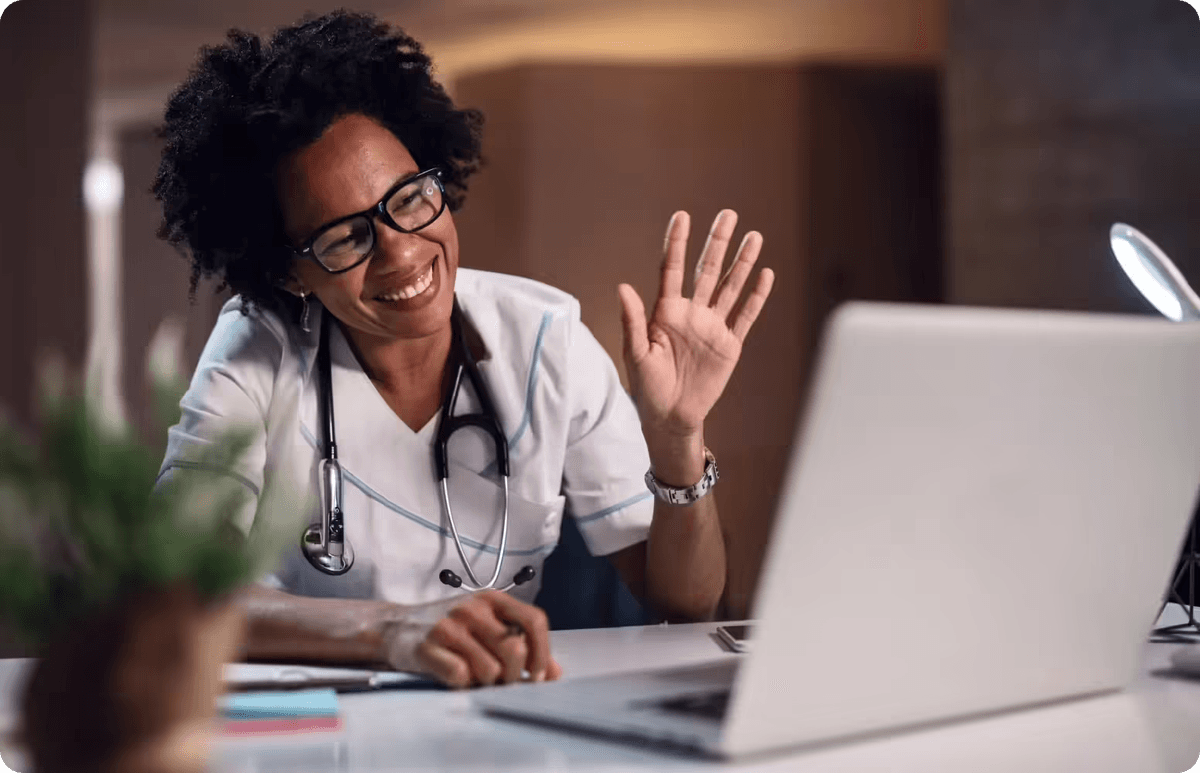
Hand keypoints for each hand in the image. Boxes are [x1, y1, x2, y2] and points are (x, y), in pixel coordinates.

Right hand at [380, 591, 562, 688]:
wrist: (396, 626)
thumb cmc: (449, 627)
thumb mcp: (486, 624)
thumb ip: (521, 642)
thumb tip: (554, 672)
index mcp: (492, 599)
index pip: (534, 620)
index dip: (543, 652)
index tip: (539, 675)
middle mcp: (472, 608)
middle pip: (515, 649)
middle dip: (514, 675)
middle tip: (502, 680)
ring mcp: (449, 626)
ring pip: (490, 669)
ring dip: (486, 682)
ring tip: (474, 675)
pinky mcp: (428, 648)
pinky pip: (461, 677)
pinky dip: (462, 684)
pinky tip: (454, 675)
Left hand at [618, 210, 773, 440]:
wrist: (671, 417)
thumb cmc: (647, 386)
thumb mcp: (636, 353)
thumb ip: (632, 320)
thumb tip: (623, 286)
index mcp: (665, 311)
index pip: (673, 269)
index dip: (677, 242)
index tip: (682, 215)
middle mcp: (691, 313)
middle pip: (707, 270)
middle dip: (717, 242)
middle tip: (728, 214)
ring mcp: (712, 326)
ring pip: (730, 287)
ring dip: (742, 263)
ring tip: (754, 236)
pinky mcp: (730, 344)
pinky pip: (745, 316)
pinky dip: (756, 296)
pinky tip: (765, 274)